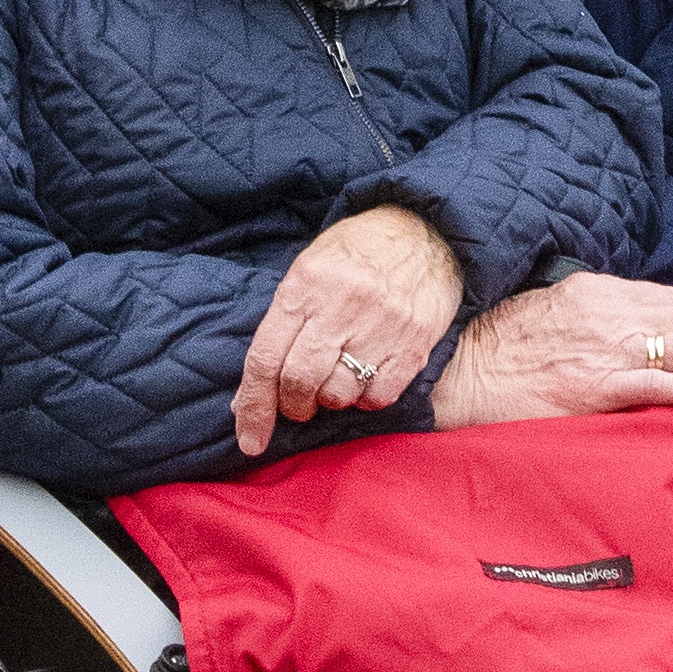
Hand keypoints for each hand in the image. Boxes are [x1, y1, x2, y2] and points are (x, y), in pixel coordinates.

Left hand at [232, 196, 468, 456]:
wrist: (423, 232)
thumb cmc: (355, 255)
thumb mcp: (308, 270)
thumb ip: (281, 328)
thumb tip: (249, 398)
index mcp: (305, 286)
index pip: (266, 358)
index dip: (253, 405)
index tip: (250, 440)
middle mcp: (341, 306)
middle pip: (300, 381)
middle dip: (292, 406)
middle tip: (298, 404)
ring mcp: (381, 326)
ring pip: (339, 395)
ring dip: (330, 399)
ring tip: (337, 379)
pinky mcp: (414, 344)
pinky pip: (379, 396)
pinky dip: (366, 398)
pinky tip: (367, 377)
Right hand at [427, 271, 672, 432]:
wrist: (464, 372)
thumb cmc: (496, 346)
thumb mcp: (544, 308)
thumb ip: (582, 313)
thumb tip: (608, 326)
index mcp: (591, 291)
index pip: (661, 297)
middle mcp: (607, 313)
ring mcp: (607, 349)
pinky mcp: (602, 386)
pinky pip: (664, 383)